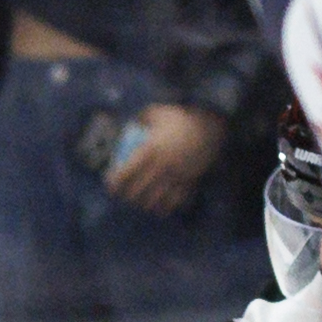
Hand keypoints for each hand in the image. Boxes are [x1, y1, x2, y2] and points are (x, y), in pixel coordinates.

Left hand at [103, 101, 225, 215]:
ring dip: (145, 204)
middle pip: (137, 191)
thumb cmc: (181, 119)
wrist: (211, 128)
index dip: (114, 183)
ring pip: (154, 200)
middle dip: (128, 197)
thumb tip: (130, 124)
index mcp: (150, 150)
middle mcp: (160, 166)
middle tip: (125, 195)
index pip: (125, 173)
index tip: (110, 186)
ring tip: (141, 202)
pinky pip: (174, 202)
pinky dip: (165, 208)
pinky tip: (159, 209)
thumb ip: (142, 118)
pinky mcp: (188, 183)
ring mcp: (175, 176)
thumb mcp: (159, 112)